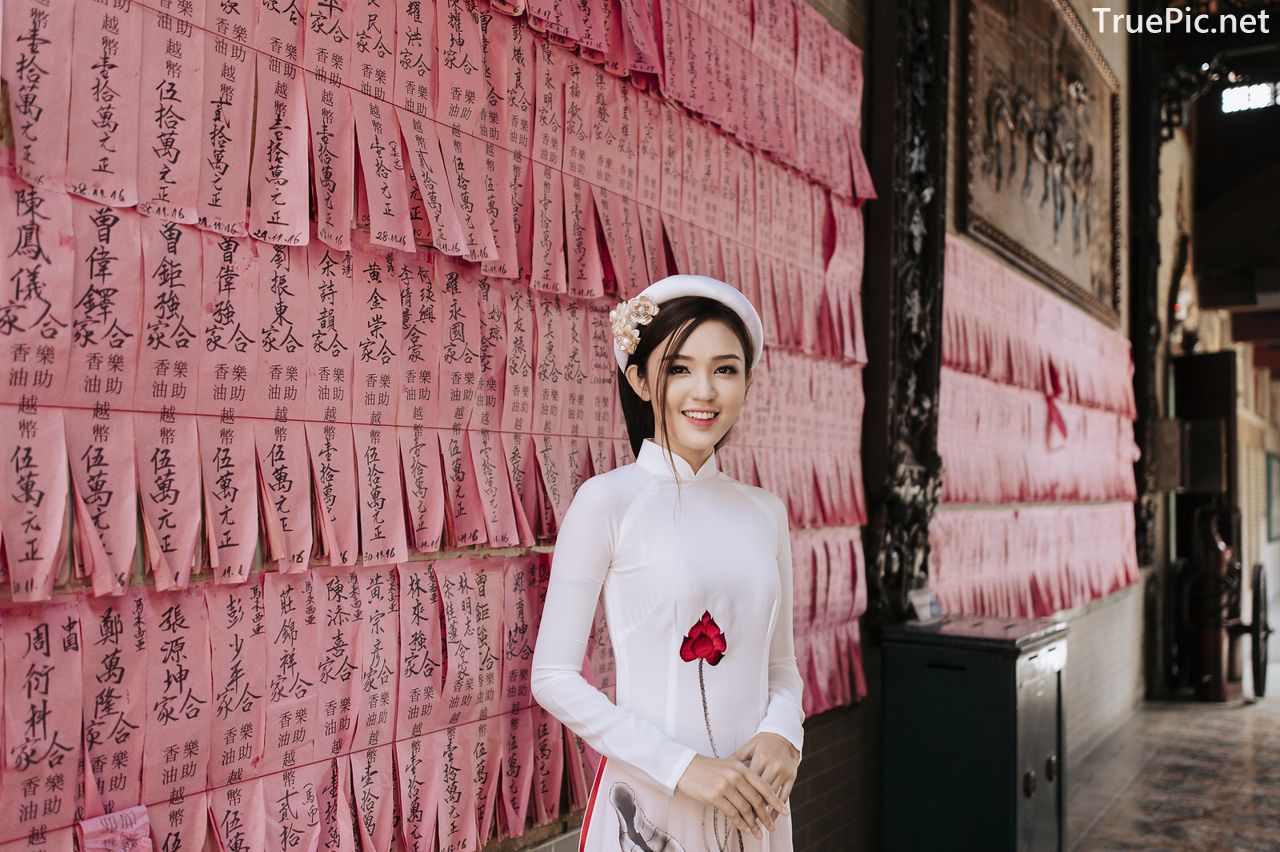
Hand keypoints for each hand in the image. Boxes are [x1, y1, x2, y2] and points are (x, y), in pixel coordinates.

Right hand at [673, 754, 789, 839]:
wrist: (684, 766)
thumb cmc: (707, 769)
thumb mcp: (728, 767)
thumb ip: (743, 778)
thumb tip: (758, 796)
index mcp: (741, 768)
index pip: (763, 786)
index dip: (775, 801)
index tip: (784, 811)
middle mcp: (735, 775)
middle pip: (756, 800)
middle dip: (766, 816)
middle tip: (771, 828)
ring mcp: (725, 785)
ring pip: (745, 809)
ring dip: (753, 824)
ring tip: (758, 834)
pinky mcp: (714, 795)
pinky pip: (732, 813)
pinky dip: (739, 823)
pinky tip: (743, 828)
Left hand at [732, 732, 799, 821]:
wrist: (785, 734)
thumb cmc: (764, 740)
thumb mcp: (749, 746)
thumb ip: (736, 758)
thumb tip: (720, 768)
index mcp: (761, 758)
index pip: (749, 782)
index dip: (741, 796)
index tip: (734, 808)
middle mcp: (773, 766)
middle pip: (761, 791)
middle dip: (753, 808)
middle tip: (745, 822)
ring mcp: (784, 772)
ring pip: (772, 796)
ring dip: (764, 810)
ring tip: (756, 824)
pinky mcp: (792, 776)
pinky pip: (785, 795)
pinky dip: (778, 807)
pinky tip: (773, 817)